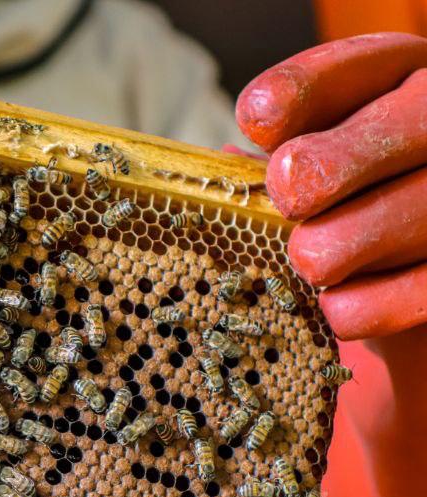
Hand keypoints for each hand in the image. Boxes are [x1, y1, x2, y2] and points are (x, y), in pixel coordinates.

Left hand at [236, 37, 426, 496]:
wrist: (377, 311)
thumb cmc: (308, 235)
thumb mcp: (279, 200)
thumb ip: (255, 179)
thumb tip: (206, 176)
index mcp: (389, 94)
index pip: (360, 66)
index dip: (309, 86)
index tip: (254, 119)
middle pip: (417, 117)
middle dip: (344, 154)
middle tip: (290, 192)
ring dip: (355, 235)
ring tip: (309, 261)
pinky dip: (377, 303)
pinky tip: (335, 314)